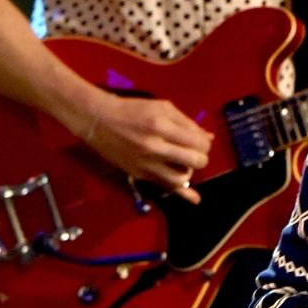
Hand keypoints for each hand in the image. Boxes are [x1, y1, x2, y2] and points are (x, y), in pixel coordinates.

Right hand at [83, 93, 211, 203]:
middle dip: (201, 157)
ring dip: (189, 171)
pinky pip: (165, 187)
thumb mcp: (162, 107)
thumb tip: (209, 138)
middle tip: (194, 151)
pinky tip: (195, 199)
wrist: (99, 121)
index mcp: (161, 127)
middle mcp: (155, 148)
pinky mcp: (140, 174)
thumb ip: (187, 123)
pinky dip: (182, 194)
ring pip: (181, 178)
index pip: (197, 143)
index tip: (200, 141)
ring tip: (183, 162)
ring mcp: (146, 164)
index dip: (204, 143)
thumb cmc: (132, 110)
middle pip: (194, 161)